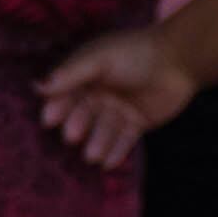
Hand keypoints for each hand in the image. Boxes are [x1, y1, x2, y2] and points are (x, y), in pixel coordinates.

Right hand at [39, 25, 196, 170]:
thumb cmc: (136, 53)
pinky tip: (108, 163)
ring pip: (103, 129)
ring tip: (92, 156)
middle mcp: (100, 93)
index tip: (49, 120)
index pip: (67, 93)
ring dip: (96, 142)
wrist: (180, 60)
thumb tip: (37, 87)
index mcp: (88, 74)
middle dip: (78, 125)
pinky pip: (123, 140)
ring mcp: (119, 109)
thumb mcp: (99, 59)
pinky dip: (116, 152)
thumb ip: (70, 74)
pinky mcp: (138, 123)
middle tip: (73, 136)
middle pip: (83, 114)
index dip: (58, 107)